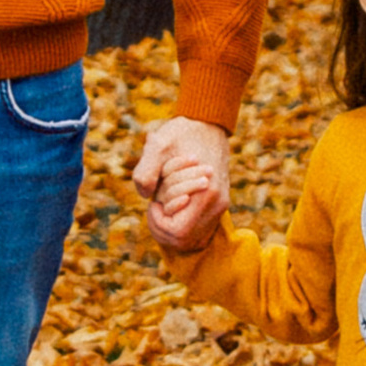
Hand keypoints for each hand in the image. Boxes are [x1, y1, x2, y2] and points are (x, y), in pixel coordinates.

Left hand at [136, 115, 230, 251]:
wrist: (207, 124)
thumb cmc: (181, 133)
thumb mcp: (157, 145)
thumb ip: (145, 171)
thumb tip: (146, 195)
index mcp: (206, 194)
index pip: (178, 233)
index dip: (158, 223)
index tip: (153, 202)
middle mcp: (217, 205)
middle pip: (185, 241)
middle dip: (162, 227)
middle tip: (154, 205)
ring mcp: (220, 207)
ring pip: (193, 240)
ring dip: (172, 229)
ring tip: (162, 207)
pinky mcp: (218, 206)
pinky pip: (199, 232)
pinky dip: (182, 226)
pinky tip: (172, 207)